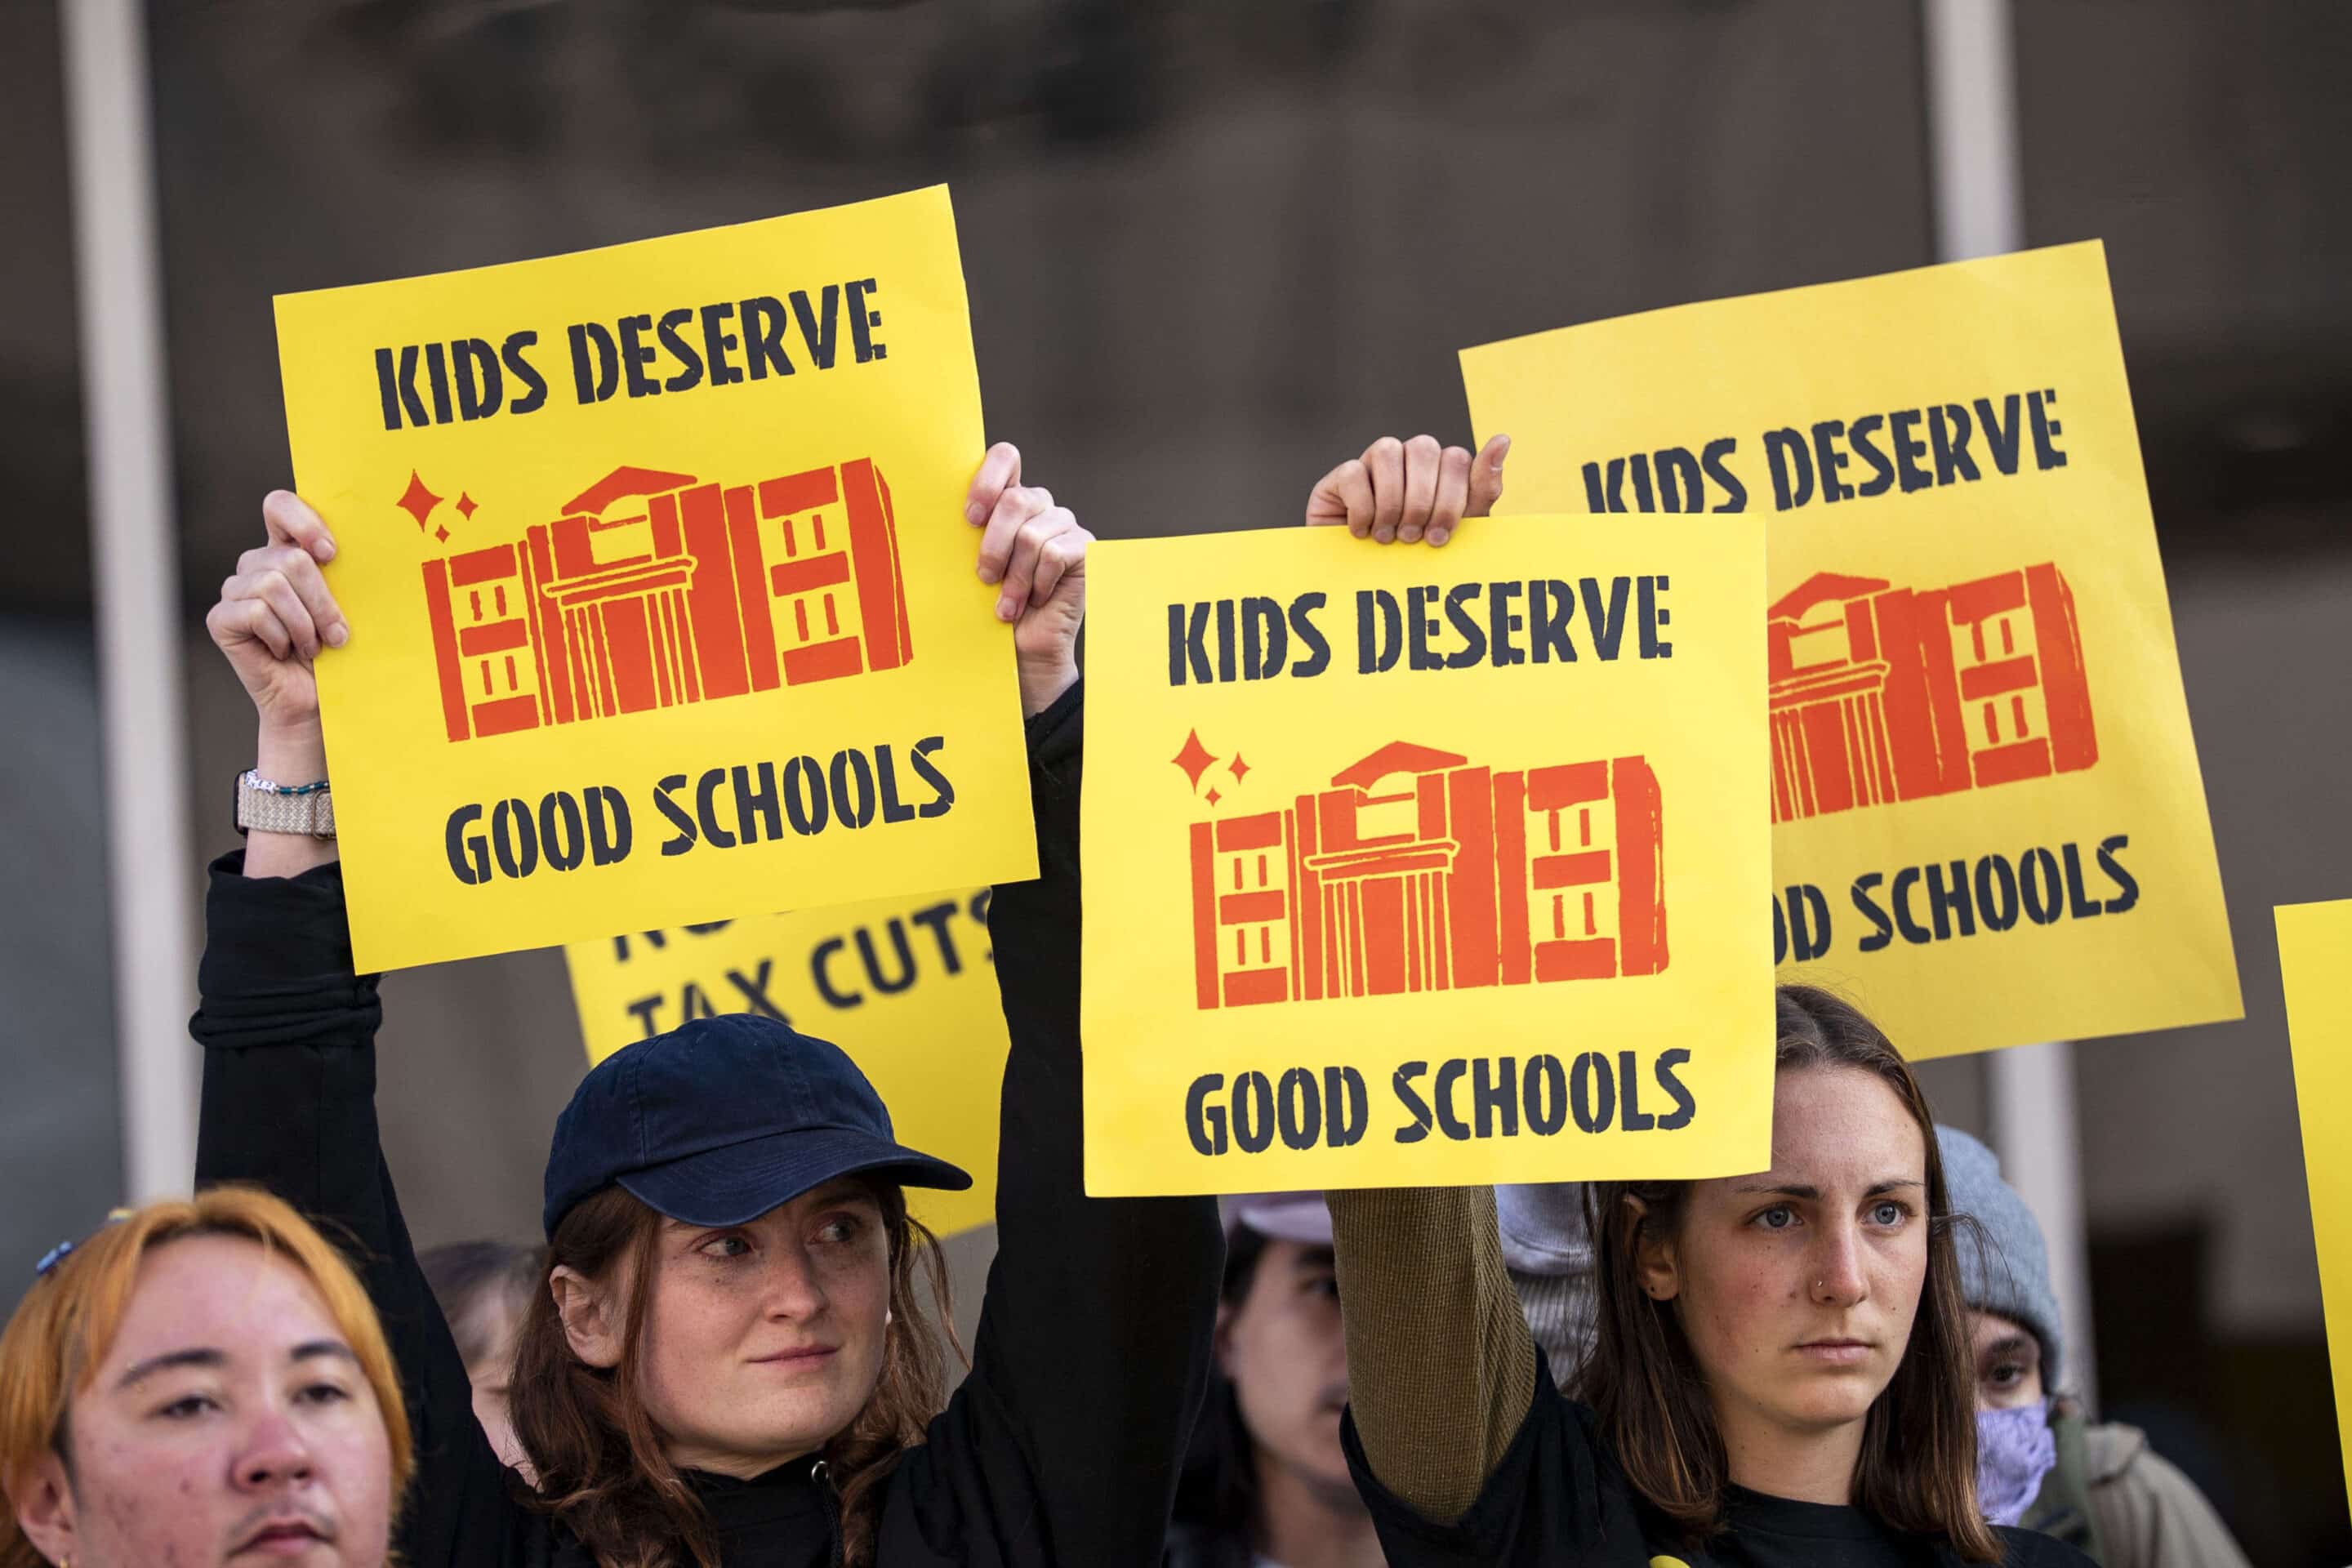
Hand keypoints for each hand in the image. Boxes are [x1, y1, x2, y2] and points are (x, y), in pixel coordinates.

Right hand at [206, 490, 346, 780]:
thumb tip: (367, 548)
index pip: (279, 506)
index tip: (332, 553)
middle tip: (338, 634)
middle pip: (289, 558)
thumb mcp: (350, 607)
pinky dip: (280, 637)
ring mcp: (235, 591)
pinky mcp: (221, 619)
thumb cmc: (341, 654)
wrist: (318, 704)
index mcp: (287, 551)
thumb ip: (345, 574)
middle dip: (323, 601)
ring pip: (273, 585)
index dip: (302, 521)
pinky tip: (284, 652)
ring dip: (305, 624)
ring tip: (313, 647)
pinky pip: (254, 612)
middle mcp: (256, 565)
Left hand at [968, 442, 1088, 714]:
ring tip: (1007, 605)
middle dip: (994, 544)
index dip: (987, 480)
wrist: (1023, 651)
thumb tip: (929, 510)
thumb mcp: (969, 565)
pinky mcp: (1085, 548)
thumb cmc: (989, 608)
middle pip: (1016, 501)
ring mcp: (1065, 525)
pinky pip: (1056, 553)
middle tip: (984, 578)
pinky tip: (1037, 600)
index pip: (1006, 458)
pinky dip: (1039, 583)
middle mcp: (1040, 506)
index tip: (969, 519)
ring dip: (1015, 577)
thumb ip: (965, 535)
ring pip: (1033, 534)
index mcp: (1008, 500)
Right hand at [1305, 433, 1508, 545]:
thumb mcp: (1460, 530)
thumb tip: (1502, 439)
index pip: (1455, 457)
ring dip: (1391, 501)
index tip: (1440, 537)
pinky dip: (1362, 508)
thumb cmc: (1418, 557)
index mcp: (1440, 467)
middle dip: (1422, 500)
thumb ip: (1482, 487)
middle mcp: (1408, 458)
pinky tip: (1363, 532)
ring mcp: (1372, 464)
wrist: (1367, 585)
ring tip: (1388, 536)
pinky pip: (1353, 473)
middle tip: (1413, 538)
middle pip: (1423, 448)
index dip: (1450, 498)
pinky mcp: (1339, 478)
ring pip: (1386, 450)